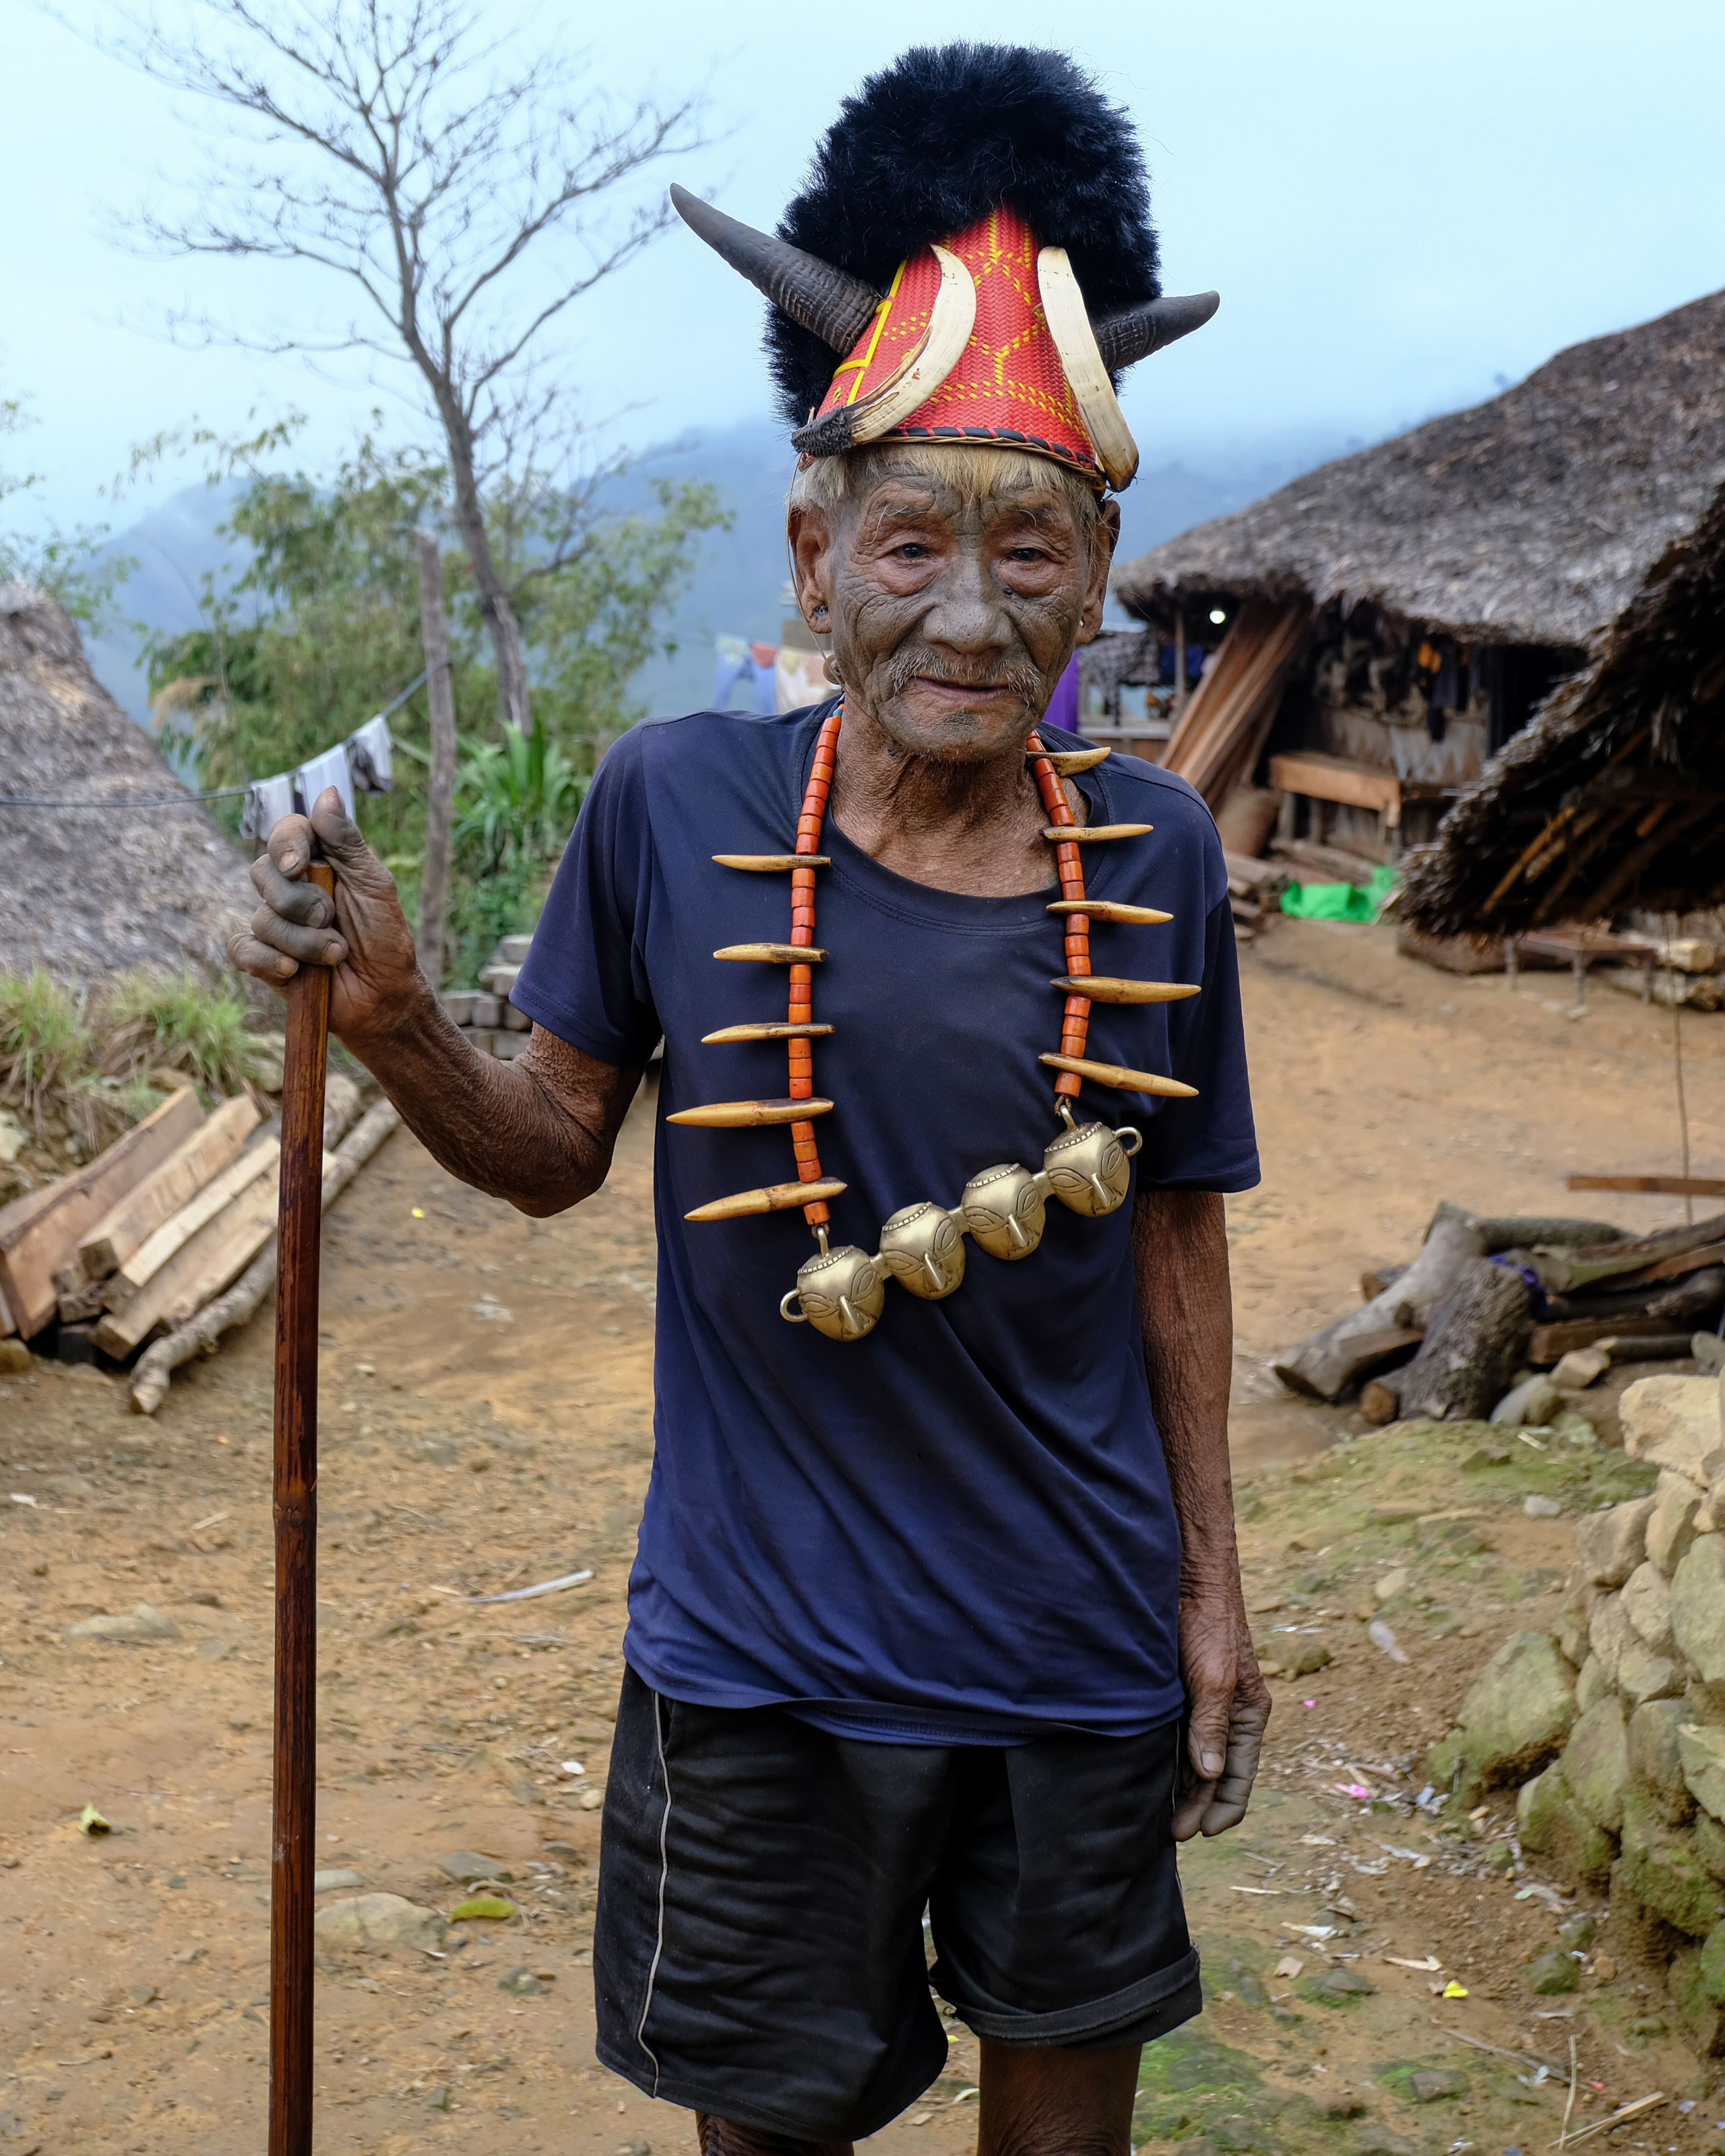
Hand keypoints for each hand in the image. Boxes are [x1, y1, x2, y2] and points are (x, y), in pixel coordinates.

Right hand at [228, 788, 423, 1045]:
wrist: (384, 997)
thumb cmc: (385, 939)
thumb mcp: (374, 885)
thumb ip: (347, 842)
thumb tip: (326, 792)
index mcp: (318, 863)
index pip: (286, 834)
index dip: (286, 845)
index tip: (297, 866)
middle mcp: (290, 889)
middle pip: (262, 873)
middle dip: (300, 903)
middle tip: (332, 921)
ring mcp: (274, 924)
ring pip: (261, 918)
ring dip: (303, 942)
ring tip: (335, 955)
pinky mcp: (262, 959)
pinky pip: (242, 950)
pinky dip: (267, 960)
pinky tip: (293, 971)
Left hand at [1172, 1581, 1270, 1839]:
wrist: (1187, 1576)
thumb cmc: (1208, 1623)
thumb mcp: (1212, 1677)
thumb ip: (1211, 1726)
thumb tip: (1210, 1776)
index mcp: (1249, 1714)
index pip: (1241, 1777)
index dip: (1223, 1809)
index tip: (1199, 1833)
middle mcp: (1229, 1714)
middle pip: (1216, 1774)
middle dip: (1197, 1805)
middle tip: (1171, 1833)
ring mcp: (1205, 1703)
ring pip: (1195, 1758)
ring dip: (1181, 1787)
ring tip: (1159, 1815)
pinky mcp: (1182, 1691)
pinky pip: (1177, 1735)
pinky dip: (1168, 1760)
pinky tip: (1150, 1777)